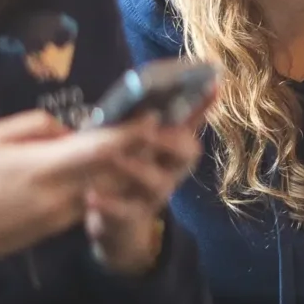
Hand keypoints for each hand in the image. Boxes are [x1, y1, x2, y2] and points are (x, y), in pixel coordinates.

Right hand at [0, 110, 136, 302]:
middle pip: (114, 170)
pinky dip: (98, 185)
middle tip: (151, 129)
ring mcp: (61, 216)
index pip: (103, 149)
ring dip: (120, 170)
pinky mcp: (57, 229)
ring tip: (126, 147)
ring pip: (105, 188)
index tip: (152, 116)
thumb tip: (69, 129)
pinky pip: (87, 201)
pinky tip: (93, 171)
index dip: (132, 133)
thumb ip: (37, 126)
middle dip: (136, 151)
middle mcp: (61, 195)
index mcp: (45, 168)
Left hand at [83, 93, 212, 275]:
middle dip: (170, 139)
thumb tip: (149, 109)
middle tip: (149, 128)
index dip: (203, 103)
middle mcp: (171, 167)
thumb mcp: (126, 139)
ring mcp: (155, 193)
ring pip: (158, 181)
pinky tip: (91, 196)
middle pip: (188, 151)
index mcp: (170, 143)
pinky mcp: (133, 216)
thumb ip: (136, 119)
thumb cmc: (118, 168)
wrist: (110, 219)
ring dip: (136, 168)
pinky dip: (108, 203)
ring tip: (113, 157)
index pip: (191, 119)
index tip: (211, 84)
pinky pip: (125, 211)